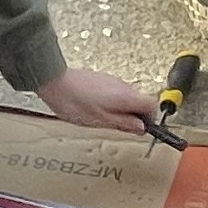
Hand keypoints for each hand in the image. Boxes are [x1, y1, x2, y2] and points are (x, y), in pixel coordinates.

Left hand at [34, 67, 154, 134]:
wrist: (54, 81)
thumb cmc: (74, 102)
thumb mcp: (101, 121)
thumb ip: (123, 124)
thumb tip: (140, 128)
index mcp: (126, 97)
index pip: (153, 104)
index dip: (151, 119)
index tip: (142, 128)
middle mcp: (123, 86)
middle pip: (141, 101)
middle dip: (135, 116)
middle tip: (122, 128)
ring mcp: (113, 80)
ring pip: (128, 97)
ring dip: (123, 110)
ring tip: (106, 120)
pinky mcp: (102, 79)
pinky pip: (116, 92)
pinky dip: (113, 103)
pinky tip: (97, 110)